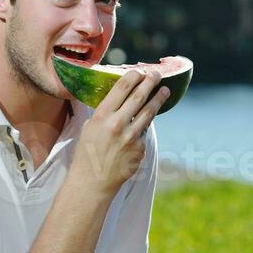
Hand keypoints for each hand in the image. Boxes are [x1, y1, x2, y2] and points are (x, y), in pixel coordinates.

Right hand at [72, 70, 167, 195]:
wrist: (93, 181)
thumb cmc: (88, 152)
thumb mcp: (90, 127)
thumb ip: (105, 112)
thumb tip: (120, 97)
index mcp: (102, 116)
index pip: (121, 88)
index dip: (133, 76)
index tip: (139, 71)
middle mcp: (118, 124)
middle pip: (139, 96)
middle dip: (150, 82)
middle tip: (156, 74)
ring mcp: (131, 137)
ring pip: (149, 112)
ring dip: (158, 99)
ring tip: (165, 90)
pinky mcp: (140, 148)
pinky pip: (145, 131)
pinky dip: (145, 125)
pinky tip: (145, 121)